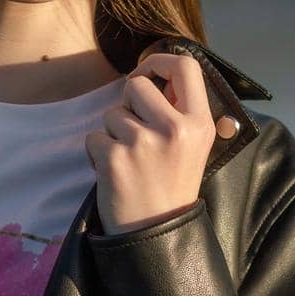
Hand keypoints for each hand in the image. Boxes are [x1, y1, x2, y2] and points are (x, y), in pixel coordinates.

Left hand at [85, 52, 238, 235]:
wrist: (156, 235)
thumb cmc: (171, 186)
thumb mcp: (193, 146)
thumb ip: (178, 111)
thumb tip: (154, 74)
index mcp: (200, 123)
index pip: (186, 66)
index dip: (161, 61)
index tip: (148, 72)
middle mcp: (174, 129)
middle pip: (137, 85)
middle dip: (128, 105)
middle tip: (136, 133)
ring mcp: (143, 143)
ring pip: (112, 113)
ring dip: (114, 134)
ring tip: (131, 161)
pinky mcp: (114, 158)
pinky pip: (94, 137)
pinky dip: (99, 154)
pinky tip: (116, 174)